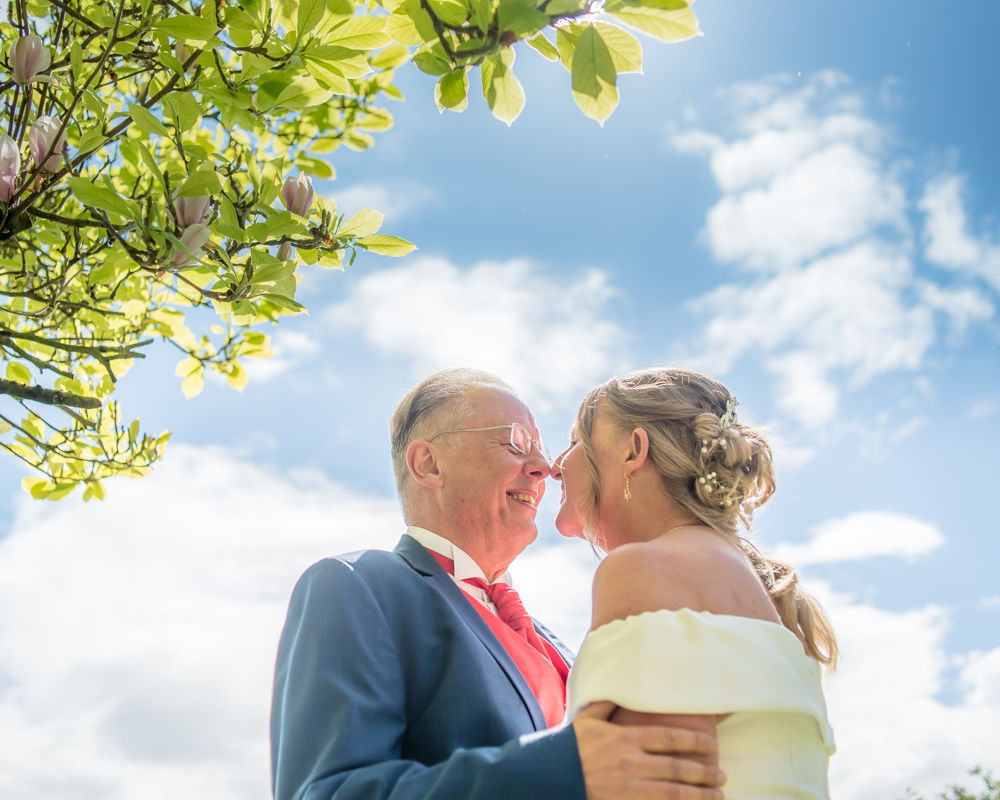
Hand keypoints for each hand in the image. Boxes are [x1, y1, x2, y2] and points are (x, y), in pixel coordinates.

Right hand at [572, 702, 724, 799]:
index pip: (668, 738)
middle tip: (722, 776)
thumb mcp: (587, 718)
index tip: (711, 745)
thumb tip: (623, 689)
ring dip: (699, 795)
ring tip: (717, 796)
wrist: (550, 775)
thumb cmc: (568, 746)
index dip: (694, 742)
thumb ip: (608, 704)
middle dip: (703, 772)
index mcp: (626, 739)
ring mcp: (630, 787)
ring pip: (673, 792)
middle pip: (677, 767)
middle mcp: (632, 762)